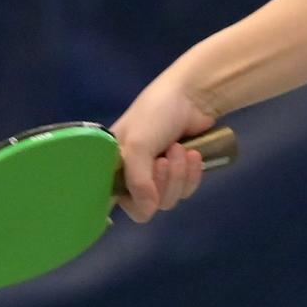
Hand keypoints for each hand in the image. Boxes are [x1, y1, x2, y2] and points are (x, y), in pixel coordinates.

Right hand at [111, 74, 219, 223]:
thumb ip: (138, 181)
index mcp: (112, 168)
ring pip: (169, 199)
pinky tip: (194, 154)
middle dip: (163, 180)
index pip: (117, 203)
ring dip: (179, 174)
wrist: (192, 96)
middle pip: (148, 205)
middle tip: (165, 156)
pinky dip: (192, 174)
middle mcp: (132, 176)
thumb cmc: (155, 115)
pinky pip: (186, 191)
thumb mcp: (137, 145)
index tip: (144, 177)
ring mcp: (157, 176)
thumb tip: (148, 210)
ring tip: (180, 148)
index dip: (134, 197)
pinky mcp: (180, 174)